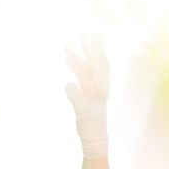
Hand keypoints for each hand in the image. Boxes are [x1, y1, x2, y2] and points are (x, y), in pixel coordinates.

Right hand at [65, 32, 109, 158]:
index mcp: (101, 86)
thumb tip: (69, 83)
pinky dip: (74, 63)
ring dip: (82, 52)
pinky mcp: (86, 91)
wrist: (94, 138)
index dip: (97, 49)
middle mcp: (99, 84)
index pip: (100, 64)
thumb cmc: (91, 126)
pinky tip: (67, 55)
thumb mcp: (82, 111)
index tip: (95, 36)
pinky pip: (80, 73)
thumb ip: (76, 96)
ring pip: (87, 65)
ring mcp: (92, 87)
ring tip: (76, 38)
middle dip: (93, 45)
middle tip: (90, 30)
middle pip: (96, 60)